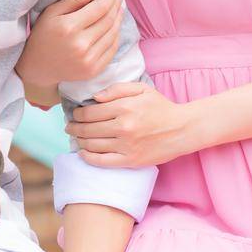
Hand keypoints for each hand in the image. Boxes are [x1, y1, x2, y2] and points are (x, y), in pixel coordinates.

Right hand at [17, 0, 124, 90]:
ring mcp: (88, 60)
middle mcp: (80, 45)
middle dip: (116, 6)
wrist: (39, 66)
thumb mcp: (53, 12)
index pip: (99, 8)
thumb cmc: (44, 34)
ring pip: (113, 34)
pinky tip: (115, 27)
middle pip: (108, 20)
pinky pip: (112, 50)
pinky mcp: (93, 71)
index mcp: (69, 27)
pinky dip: (116, 36)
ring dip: (118, 20)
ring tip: (119, 10)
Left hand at [66, 81, 198, 167]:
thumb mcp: (142, 89)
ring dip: (79, 141)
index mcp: (125, 107)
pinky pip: (102, 161)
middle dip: (74, 128)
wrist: (182, 129)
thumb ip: (117, 89)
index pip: (91, 112)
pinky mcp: (130, 160)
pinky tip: (83, 153)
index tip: (74, 114)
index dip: (78, 114)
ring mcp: (126, 145)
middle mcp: (124, 127)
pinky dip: (88, 157)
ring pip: (92, 145)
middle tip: (69, 127)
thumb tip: (94, 98)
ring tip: (76, 138)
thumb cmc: (161, 107)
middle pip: (88, 129)